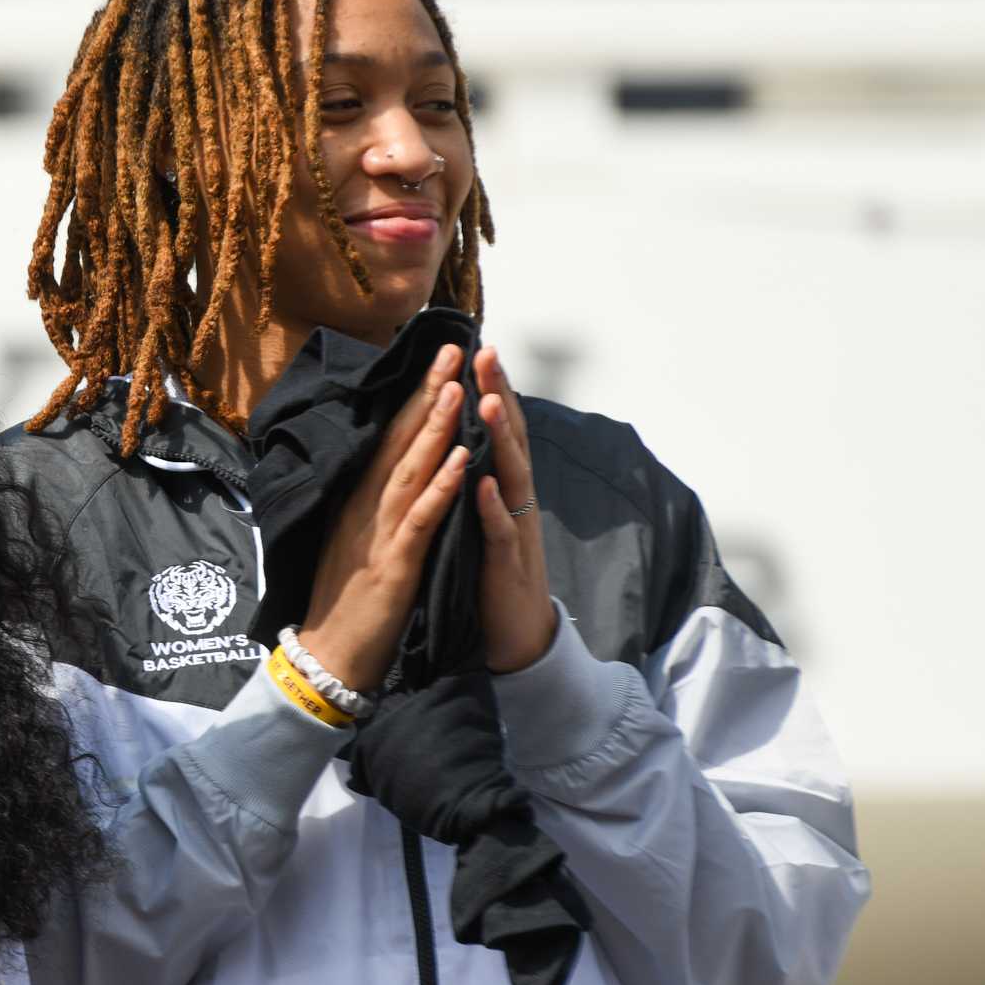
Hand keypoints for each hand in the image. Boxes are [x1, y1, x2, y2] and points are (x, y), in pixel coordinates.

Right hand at [296, 343, 472, 693]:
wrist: (328, 655)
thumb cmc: (345, 600)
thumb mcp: (355, 539)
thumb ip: (371, 503)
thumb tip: (389, 468)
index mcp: (360, 499)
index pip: (391, 437)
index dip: (415, 396)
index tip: (439, 358)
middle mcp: (366, 506)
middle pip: (400, 440)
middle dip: (427, 392)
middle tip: (452, 348)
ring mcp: (377, 532)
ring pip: (409, 469)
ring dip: (434, 428)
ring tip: (457, 387)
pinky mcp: (393, 564)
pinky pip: (420, 519)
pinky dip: (440, 487)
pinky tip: (460, 460)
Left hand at [472, 347, 557, 672]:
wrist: (516, 638)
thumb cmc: (492, 572)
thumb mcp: (483, 516)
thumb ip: (480, 477)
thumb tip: (468, 436)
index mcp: (503, 488)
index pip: (497, 429)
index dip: (490, 388)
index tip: (476, 346)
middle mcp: (515, 501)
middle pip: (510, 439)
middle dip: (498, 394)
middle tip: (487, 352)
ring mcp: (516, 531)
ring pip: (511, 477)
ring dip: (500, 439)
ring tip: (486, 403)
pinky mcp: (507, 567)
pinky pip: (500, 533)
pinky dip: (492, 507)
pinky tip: (482, 484)